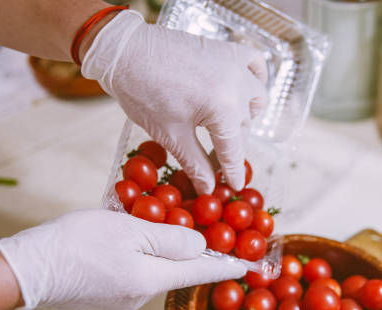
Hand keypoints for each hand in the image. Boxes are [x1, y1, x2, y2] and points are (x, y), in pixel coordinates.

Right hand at [0, 210, 245, 309]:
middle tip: (211, 223)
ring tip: (170, 218)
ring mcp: (125, 296)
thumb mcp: (129, 230)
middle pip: (181, 269)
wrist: (28, 268)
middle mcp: (143, 294)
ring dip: (167, 245)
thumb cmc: (77, 244)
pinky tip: (138, 230)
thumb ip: (171, 239)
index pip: (204, 271)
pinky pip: (139, 269)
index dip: (231, 265)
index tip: (253, 263)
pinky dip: (145, 250)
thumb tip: (201, 245)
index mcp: (152, 279)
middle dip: (197, 247)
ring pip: (158, 267)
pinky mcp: (111, 292)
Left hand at [81, 10, 267, 193]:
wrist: (124, 51)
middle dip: (232, 146)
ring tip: (226, 127)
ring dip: (247, 116)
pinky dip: (255, 79)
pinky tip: (242, 90)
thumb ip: (195, 163)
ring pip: (256, 98)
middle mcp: (237, 85)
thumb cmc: (142, 93)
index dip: (233, 172)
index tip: (234, 186)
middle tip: (215, 160)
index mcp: (223, 108)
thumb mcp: (170, 135)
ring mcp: (234, 64)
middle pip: (244, 126)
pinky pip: (255, 64)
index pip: (234, 149)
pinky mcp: (227, 49)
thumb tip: (207, 187)